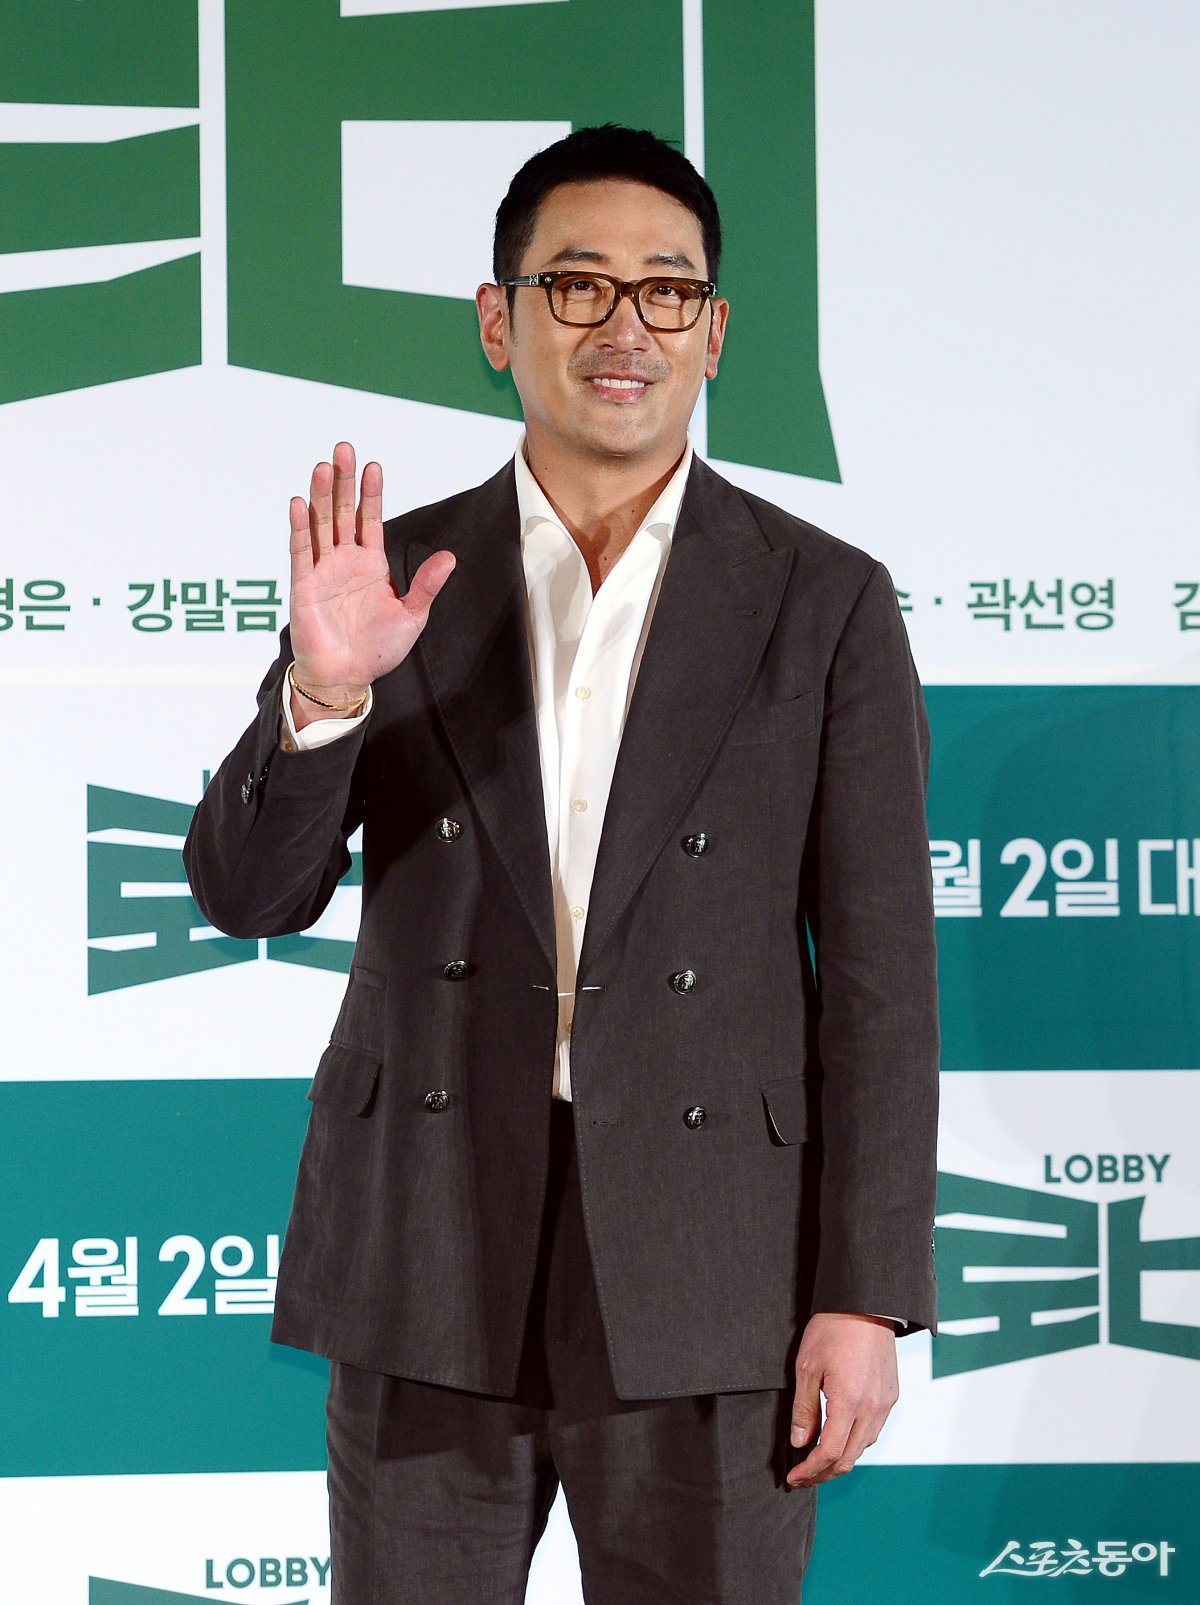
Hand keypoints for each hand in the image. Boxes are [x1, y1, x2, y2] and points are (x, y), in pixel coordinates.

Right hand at [288, 442, 454, 720]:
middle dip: (343, 481)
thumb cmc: (378, 649)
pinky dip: (300, 528)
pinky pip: (300, 552)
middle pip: (342, 512)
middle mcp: (345, 560)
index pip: (370, 519)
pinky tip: (300, 503)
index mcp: (371, 564)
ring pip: (320, 524)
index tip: (373, 466)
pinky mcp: (304, 586)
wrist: (348, 677)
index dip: (371, 493)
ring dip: (321, 495)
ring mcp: (323, 570)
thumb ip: (426, 586)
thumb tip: (449, 558)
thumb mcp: (411, 616)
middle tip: (343, 449)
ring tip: (323, 466)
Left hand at [786, 1312, 897, 1487]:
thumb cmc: (833, 1329)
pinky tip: (839, 1437)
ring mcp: (885, 1403)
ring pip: (863, 1446)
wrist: (865, 1305)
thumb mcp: (807, 1367)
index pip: (830, 1452)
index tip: (794, 1478)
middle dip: (824, 1473)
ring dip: (840, 1459)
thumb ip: (804, 1409)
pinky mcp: (891, 1395)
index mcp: (849, 1401)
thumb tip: (800, 1442)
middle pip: (849, 1458)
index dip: (810, 1470)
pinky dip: (855, 1441)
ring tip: (817, 1459)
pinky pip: (873, 1429)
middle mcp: (872, 1408)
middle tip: (803, 1477)